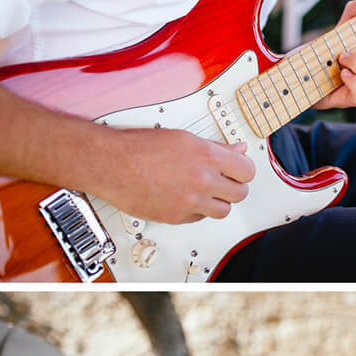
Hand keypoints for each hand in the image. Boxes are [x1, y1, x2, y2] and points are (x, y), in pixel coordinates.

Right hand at [97, 129, 254, 223]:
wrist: (110, 163)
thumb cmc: (137, 147)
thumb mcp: (182, 137)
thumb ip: (214, 147)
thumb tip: (237, 151)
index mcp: (206, 156)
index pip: (246, 170)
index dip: (243, 171)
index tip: (240, 171)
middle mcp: (202, 180)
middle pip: (240, 193)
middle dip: (234, 188)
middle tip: (225, 183)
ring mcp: (190, 201)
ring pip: (223, 210)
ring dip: (218, 202)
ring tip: (206, 193)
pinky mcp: (177, 216)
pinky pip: (200, 218)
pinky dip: (197, 210)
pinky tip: (187, 199)